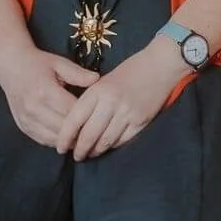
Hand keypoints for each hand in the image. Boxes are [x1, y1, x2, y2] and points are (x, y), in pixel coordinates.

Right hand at [0, 47, 98, 146]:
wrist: (11, 67)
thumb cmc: (38, 64)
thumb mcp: (59, 63)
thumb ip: (78, 73)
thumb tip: (97, 80)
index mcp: (45, 90)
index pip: (70, 110)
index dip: (87, 116)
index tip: (100, 117)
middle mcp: (34, 108)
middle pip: (62, 128)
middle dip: (80, 131)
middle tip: (96, 131)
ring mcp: (26, 119)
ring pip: (53, 139)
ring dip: (69, 141)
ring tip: (84, 137)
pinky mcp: (23, 126)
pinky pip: (42, 140)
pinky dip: (56, 141)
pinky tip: (67, 138)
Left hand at [54, 39, 189, 160]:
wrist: (161, 65)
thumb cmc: (130, 71)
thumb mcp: (104, 80)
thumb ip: (91, 101)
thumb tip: (76, 126)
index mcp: (98, 90)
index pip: (74, 119)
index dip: (65, 137)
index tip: (60, 147)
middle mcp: (111, 102)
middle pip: (88, 135)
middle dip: (79, 150)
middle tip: (75, 156)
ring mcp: (126, 113)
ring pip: (104, 141)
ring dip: (95, 151)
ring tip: (89, 154)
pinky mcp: (140, 121)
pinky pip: (121, 141)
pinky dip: (112, 146)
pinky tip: (107, 146)